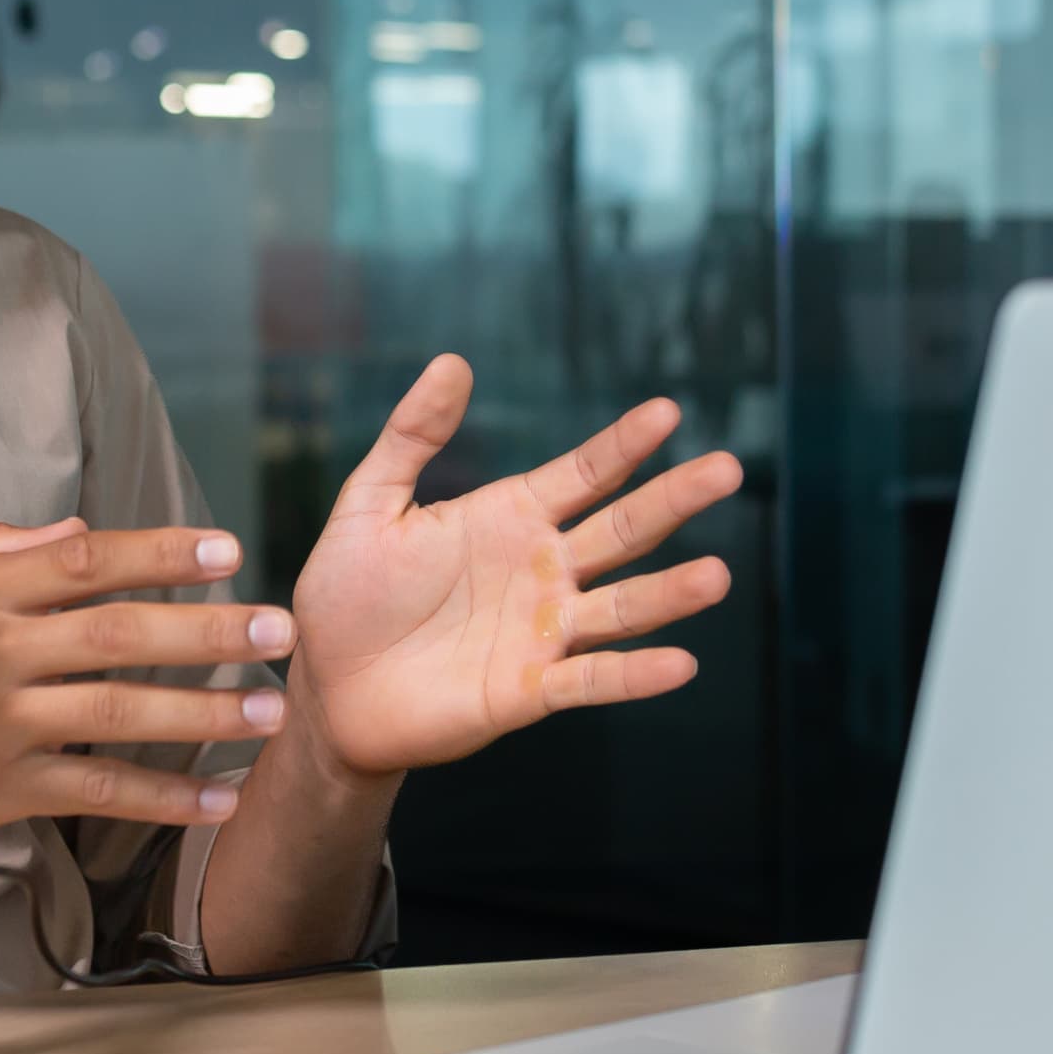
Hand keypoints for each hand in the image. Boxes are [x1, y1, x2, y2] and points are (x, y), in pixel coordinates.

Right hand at [0, 518, 290, 863]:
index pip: (83, 562)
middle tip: (277, 630)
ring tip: (269, 708)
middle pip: (118, 636)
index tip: (225, 551)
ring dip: (204, 713)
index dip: (160, 554)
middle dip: (207, 632)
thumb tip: (81, 531)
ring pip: (120, 714)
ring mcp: (0, 727)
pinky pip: (100, 792)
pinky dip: (164, 798)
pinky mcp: (5, 791)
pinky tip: (220, 798)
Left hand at [286, 356, 740, 780]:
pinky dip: (634, 675)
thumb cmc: (347, 596)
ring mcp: (543, 632)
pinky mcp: (528, 691)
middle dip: (674, 500)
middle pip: (623, 530)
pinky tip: (680, 663)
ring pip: (622, 607)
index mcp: (511, 517)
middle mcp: (543, 571)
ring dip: (670, 593)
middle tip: (726, 469)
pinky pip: (591, 680)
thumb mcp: (370, 504)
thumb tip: (453, 362)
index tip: (667, 411)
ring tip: (717, 575)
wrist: (325, 688)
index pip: (585, 474)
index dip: (624, 444)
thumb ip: (411, 436)